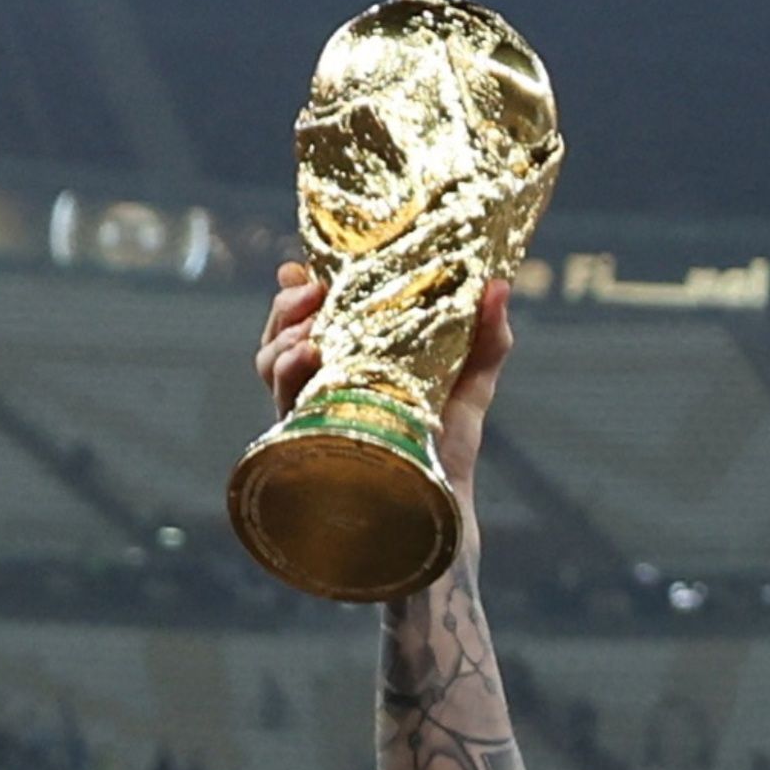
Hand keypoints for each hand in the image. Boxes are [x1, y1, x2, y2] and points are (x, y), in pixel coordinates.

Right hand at [254, 260, 511, 498]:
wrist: (443, 503)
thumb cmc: (451, 442)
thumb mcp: (471, 381)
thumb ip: (487, 336)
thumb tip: (499, 285)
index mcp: (351, 360)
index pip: (310, 315)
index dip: (296, 289)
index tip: (300, 266)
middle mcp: (323, 383)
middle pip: (281, 333)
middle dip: (286, 305)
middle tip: (311, 288)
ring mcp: (312, 412)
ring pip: (270, 364)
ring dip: (282, 336)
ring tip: (311, 327)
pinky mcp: (309, 439)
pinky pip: (283, 402)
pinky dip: (288, 372)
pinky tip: (309, 356)